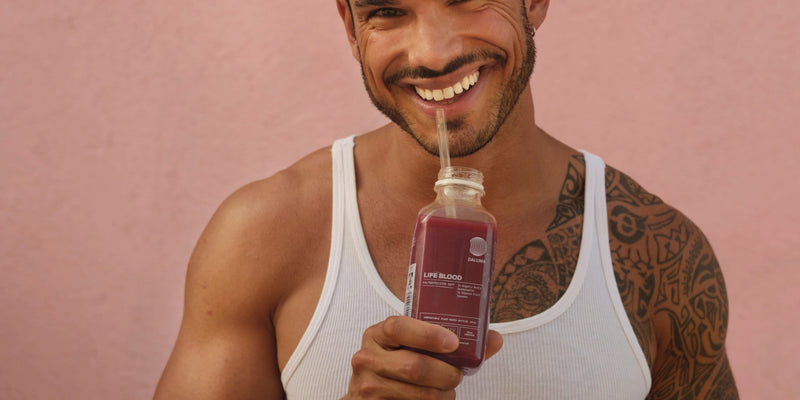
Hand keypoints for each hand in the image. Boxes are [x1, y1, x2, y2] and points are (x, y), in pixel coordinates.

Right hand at [342, 316, 502, 398]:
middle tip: (457, 376)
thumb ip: (448, 343)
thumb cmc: (398, 367)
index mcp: (377, 335)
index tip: (453, 342)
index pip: (398, 327)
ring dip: (443, 396)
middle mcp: (366, 358)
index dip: (427, 334)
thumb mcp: (412, 348)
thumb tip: (494, 338)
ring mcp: (367, 387)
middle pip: (415, 367)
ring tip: (445, 392)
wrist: (368, 396)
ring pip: (421, 395)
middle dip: (446, 374)